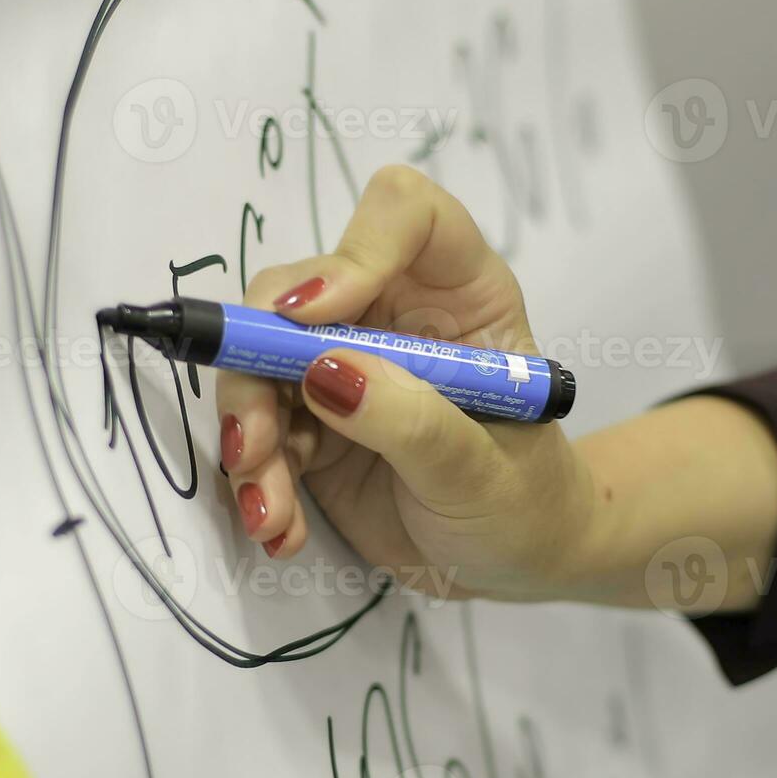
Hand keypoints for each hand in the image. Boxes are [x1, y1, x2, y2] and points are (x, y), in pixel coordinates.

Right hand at [215, 165, 776, 611]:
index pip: (405, 214)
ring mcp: (342, 363)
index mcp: (458, 291)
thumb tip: (322, 370)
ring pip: (257, 362)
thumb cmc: (526, 501)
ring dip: (250, 438)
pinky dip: (258, 482)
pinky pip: (257, 429)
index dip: (354, 250)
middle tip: (254, 444)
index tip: (313, 317)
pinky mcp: (309, 420)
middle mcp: (391, 311)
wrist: (513, 562)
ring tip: (270, 513)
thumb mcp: (482, 470)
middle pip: (295, 290)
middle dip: (259, 366)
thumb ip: (411, 420)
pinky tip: (281, 530)